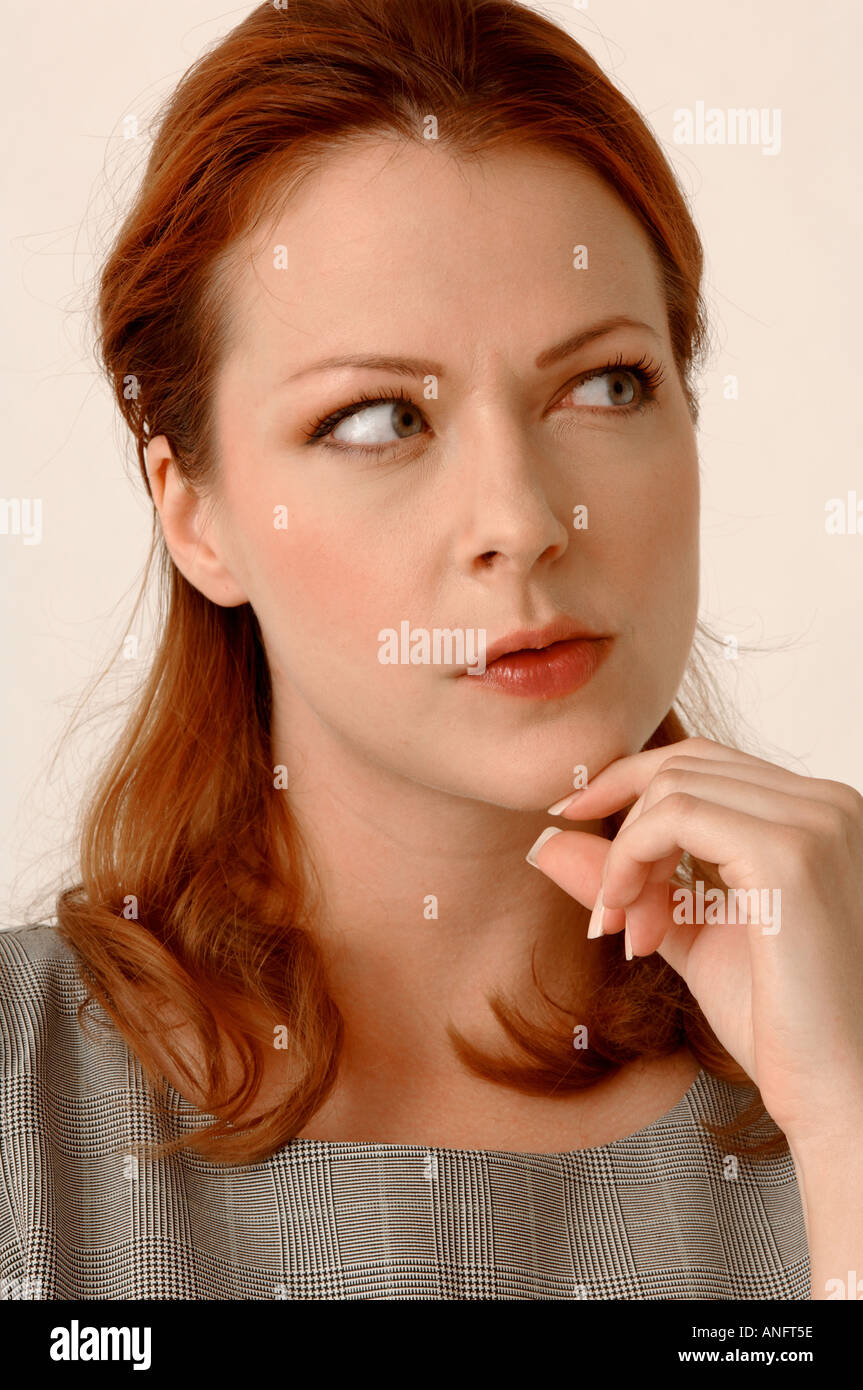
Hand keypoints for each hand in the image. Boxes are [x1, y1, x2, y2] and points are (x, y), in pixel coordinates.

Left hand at [528, 736, 862, 1147]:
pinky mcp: (790, 855)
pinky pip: (675, 817)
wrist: (830, 1088)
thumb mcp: (687, 931)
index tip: (570, 817)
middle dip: (622, 822)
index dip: (627, 783)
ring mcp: (814, 823)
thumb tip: (547, 842)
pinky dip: (631, 860)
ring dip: (626, 857)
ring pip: (673, 789)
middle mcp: (825, 803)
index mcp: (815, 814)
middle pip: (684, 763)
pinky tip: (631, 924)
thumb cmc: (778, 1021)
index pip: (703, 762)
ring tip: (626, 927)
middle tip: (604, 902)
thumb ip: (633, 882)